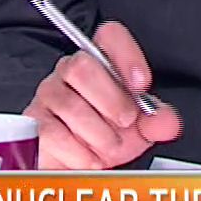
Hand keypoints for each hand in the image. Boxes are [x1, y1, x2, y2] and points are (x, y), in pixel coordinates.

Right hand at [26, 21, 180, 168]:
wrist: (77, 164)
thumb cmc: (107, 136)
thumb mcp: (139, 128)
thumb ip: (157, 121)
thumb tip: (165, 120)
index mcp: (101, 62)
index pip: (110, 36)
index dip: (127, 55)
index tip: (141, 84)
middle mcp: (71, 70)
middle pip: (83, 66)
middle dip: (112, 101)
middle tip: (125, 121)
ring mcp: (49, 94)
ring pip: (71, 105)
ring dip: (100, 135)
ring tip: (108, 144)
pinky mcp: (34, 121)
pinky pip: (56, 134)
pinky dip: (80, 153)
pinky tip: (89, 156)